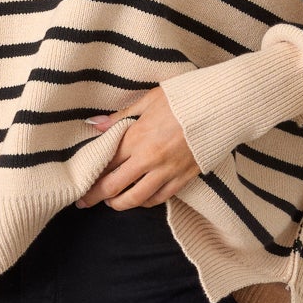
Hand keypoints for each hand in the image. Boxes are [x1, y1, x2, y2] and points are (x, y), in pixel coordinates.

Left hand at [75, 85, 200, 208]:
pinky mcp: (184, 178)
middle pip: (114, 185)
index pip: (106, 162)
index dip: (91, 174)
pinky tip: (139, 200)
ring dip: (119, 204)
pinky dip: (145, 202)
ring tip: (110, 204)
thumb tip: (94, 124)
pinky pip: (160, 198)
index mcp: (138, 137)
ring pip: (136, 198)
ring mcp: (167, 171)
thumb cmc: (184, 99)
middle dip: (95, 196)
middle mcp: (149, 158)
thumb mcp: (149, 101)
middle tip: (83, 201)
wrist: (220, 108)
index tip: (81, 180)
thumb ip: (120, 117)